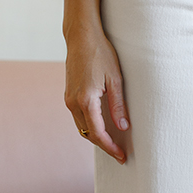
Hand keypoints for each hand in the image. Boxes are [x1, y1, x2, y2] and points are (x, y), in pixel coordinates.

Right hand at [65, 33, 129, 162]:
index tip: (121, 156)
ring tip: (113, 144)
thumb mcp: (115, 79)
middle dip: (104, 146)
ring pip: (81, 127)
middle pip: (88, 134)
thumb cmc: (101, 53)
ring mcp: (68, 98)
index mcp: (86, 100)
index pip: (98, 133)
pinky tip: (102, 128)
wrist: (81, 37)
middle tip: (120, 154)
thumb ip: (118, 106)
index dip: (110, 148)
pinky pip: (78, 118)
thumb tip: (123, 128)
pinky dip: (89, 126)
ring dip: (96, 137)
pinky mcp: (68, 94)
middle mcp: (73, 102)